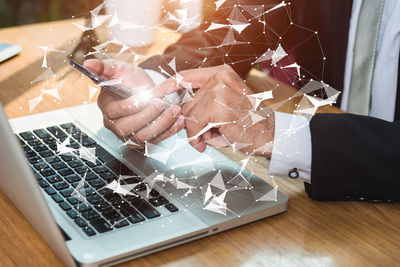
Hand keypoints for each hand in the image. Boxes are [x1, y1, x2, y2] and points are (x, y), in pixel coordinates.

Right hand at [83, 59, 184, 148]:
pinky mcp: (143, 142)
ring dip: (161, 125)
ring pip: (143, 137)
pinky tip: (179, 120)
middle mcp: (115, 125)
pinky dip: (169, 132)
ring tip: (175, 110)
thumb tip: (87, 63)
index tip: (149, 97)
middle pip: (128, 128)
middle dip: (148, 116)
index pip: (116, 112)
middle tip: (162, 103)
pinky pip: (156, 141)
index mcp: (106, 108)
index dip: (133, 105)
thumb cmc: (130, 80)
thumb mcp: (118, 69)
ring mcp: (129, 136)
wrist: (145, 90)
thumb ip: (104, 66)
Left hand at [158, 65, 274, 156]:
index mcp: (220, 74)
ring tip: (212, 136)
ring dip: (196, 132)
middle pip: (185, 104)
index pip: (184, 77)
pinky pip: (194, 126)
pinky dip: (198, 138)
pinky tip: (211, 141)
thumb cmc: (245, 122)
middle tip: (204, 134)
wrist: (270, 135)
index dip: (165, 87)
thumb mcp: (224, 103)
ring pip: (188, 116)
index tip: (151, 95)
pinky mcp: (218, 108)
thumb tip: (176, 112)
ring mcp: (219, 91)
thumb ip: (202, 102)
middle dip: (190, 123)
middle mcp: (219, 78)